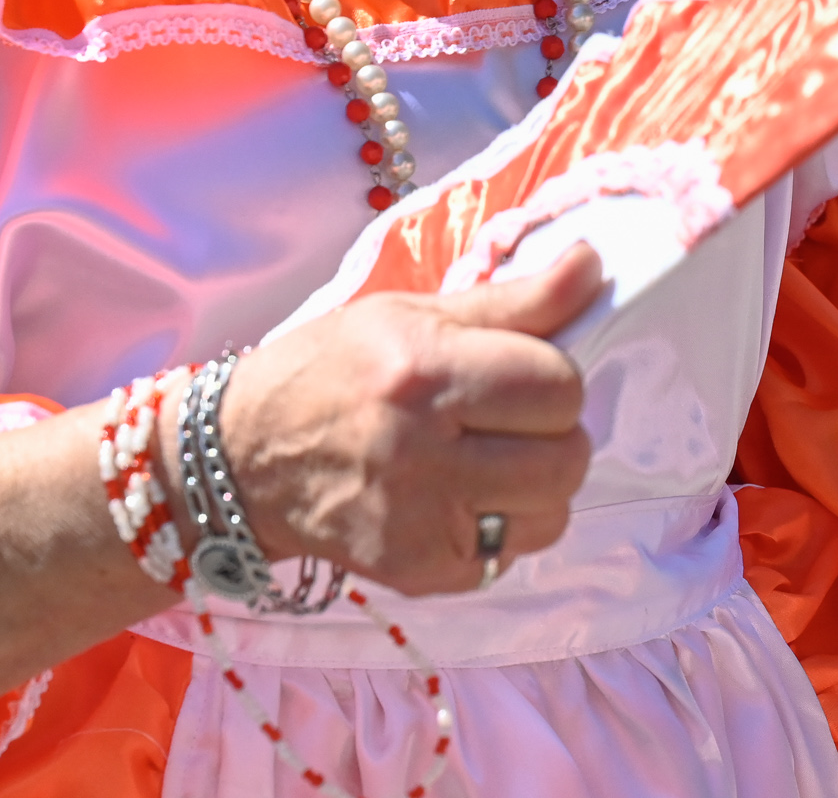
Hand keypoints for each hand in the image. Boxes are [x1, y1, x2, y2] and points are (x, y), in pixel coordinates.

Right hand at [218, 244, 603, 594]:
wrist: (244, 456)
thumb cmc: (335, 369)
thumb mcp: (414, 314)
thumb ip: (514, 300)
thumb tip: (593, 264)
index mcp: (425, 371)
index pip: (559, 386)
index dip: (551, 378)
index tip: (518, 374)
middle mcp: (423, 451)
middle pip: (568, 457)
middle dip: (553, 434)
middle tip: (510, 421)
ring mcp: (420, 522)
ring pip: (551, 513)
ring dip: (536, 486)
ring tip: (489, 461)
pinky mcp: (417, 573)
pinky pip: (509, 556)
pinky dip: (499, 527)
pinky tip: (458, 498)